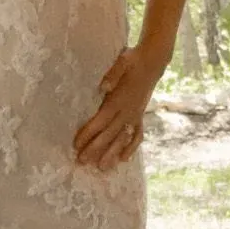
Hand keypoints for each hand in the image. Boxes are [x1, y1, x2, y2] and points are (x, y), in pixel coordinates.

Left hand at [74, 43, 164, 171]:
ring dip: (112, 154)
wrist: (153, 62)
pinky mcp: (140, 116)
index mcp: (119, 99)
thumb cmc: (133, 60)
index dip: (88, 133)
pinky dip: (131, 147)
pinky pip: (137, 136)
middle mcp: (127, 111)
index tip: (76, 144)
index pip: (101, 120)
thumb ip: (113, 74)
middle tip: (82, 161)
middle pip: (109, 134)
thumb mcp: (123, 61)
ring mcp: (135, 115)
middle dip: (95, 149)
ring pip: (123, 138)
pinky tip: (124, 159)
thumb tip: (103, 87)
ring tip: (102, 168)